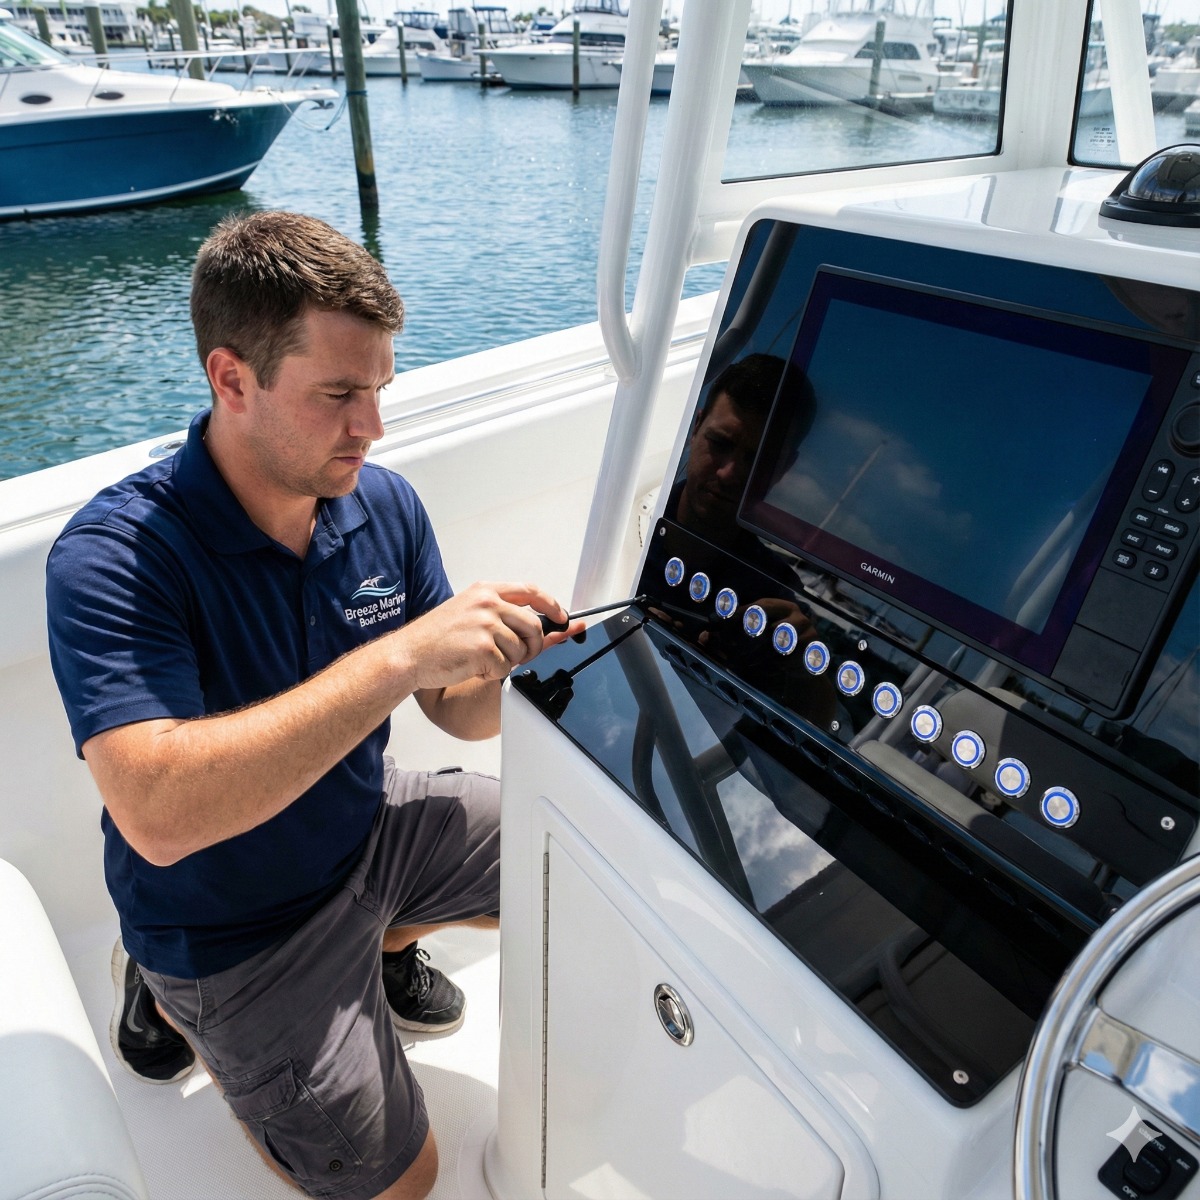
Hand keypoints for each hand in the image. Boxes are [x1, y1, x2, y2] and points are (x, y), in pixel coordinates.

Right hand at [394, 582, 572, 690]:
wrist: (408, 654)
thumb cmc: (435, 637)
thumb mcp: (468, 611)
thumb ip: (500, 612)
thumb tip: (540, 623)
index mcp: (485, 591)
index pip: (531, 591)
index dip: (552, 604)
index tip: (562, 617)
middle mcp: (487, 603)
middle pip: (534, 626)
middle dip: (534, 646)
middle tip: (520, 656)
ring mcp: (485, 624)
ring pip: (521, 651)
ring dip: (508, 662)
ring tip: (482, 660)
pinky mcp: (483, 648)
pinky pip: (505, 668)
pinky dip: (492, 674)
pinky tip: (473, 667)